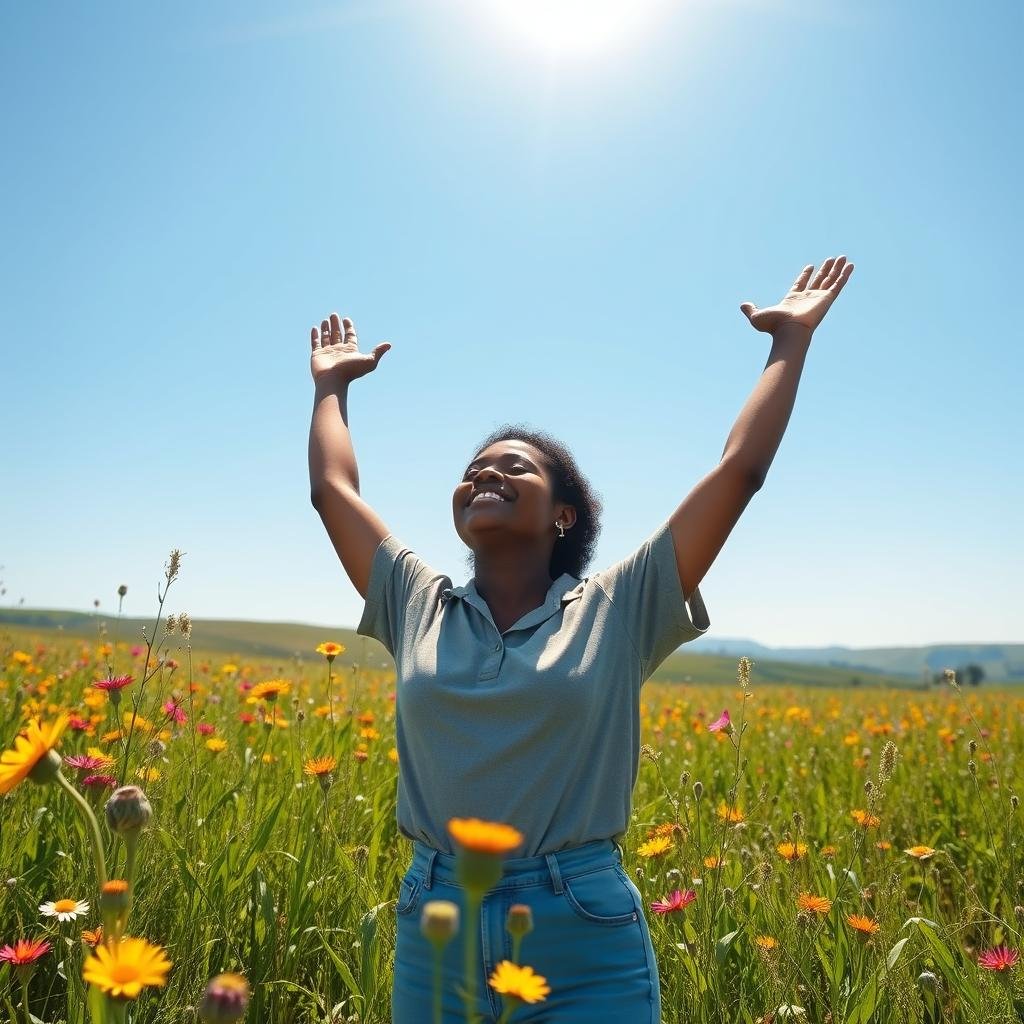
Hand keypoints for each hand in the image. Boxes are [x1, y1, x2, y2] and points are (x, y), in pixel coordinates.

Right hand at [310, 311, 390, 384]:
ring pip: (327, 337)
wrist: (334, 381)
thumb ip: (378, 352)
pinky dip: (315, 335)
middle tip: (334, 315)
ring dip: (326, 328)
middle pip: (338, 334)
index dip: (349, 327)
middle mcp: (339, 350)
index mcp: (350, 350)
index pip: (350, 336)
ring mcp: (327, 352)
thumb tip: (389, 344)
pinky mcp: (317, 354)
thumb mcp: (369, 361)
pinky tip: (315, 328)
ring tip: (326, 319)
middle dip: (336, 325)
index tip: (346, 319)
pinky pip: (315, 343)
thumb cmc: (351, 371)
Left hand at [739, 256, 853, 335]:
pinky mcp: (827, 299)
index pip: (801, 284)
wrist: (788, 331)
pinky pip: (838, 285)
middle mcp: (807, 298)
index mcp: (793, 300)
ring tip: (842, 257)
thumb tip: (742, 305)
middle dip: (825, 270)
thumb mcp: (757, 316)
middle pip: (818, 280)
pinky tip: (850, 266)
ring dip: (836, 269)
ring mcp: (818, 298)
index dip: (805, 275)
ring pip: (830, 280)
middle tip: (831, 259)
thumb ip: (751, 309)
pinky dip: (844, 275)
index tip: (810, 266)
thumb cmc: (774, 326)